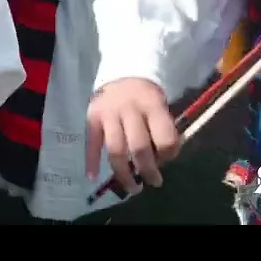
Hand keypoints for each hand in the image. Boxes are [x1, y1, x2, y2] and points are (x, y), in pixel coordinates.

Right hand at [86, 77, 178, 193]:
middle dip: (148, 170)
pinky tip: (93, 177)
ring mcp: (108, 114)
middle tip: (154, 182)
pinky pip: (92, 143)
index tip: (167, 160)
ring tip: (133, 188)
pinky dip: (91, 161)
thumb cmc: (146, 96)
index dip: (169, 154)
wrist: (121, 73)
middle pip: (139, 148)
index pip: (165, 138)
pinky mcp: (91, 118)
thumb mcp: (162, 105)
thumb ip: (163, 130)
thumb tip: (160, 161)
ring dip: (124, 174)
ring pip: (115, 150)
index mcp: (152, 105)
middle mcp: (129, 110)